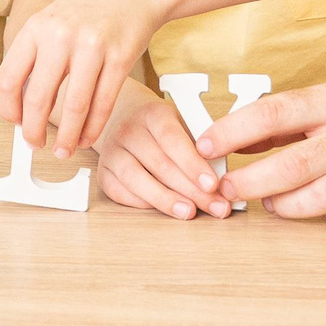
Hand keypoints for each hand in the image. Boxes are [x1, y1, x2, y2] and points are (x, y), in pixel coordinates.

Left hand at [0, 0, 164, 157]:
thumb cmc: (89, 8)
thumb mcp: (51, 21)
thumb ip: (35, 56)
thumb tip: (20, 104)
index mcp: (35, 28)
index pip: (8, 79)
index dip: (8, 110)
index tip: (15, 124)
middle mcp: (60, 36)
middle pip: (37, 99)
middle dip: (34, 131)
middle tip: (36, 145)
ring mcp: (92, 46)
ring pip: (73, 106)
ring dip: (67, 137)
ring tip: (64, 150)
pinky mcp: (120, 57)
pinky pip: (103, 103)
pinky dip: (93, 127)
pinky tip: (88, 137)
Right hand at [94, 86, 231, 220]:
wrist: (126, 120)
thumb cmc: (163, 129)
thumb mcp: (183, 125)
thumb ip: (200, 148)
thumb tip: (223, 179)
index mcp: (152, 113)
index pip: (173, 140)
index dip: (193, 164)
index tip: (212, 184)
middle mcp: (128, 130)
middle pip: (160, 164)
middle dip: (191, 190)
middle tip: (214, 206)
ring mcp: (112, 150)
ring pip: (137, 179)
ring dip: (166, 200)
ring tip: (189, 213)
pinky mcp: (103, 171)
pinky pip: (120, 192)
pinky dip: (143, 204)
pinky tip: (163, 209)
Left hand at [201, 73, 325, 231]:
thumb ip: (293, 116)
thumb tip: (237, 136)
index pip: (274, 113)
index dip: (232, 132)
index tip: (204, 146)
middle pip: (293, 164)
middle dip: (250, 182)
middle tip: (225, 190)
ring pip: (324, 197)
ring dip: (288, 206)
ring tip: (271, 204)